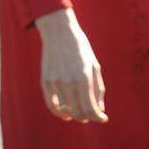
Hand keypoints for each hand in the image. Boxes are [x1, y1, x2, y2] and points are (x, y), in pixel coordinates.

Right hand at [33, 8, 106, 123]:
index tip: (103, 118)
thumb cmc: (80, 48)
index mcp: (84, 77)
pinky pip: (51, 105)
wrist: (59, 31)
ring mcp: (55, 82)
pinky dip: (58, 112)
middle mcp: (69, 82)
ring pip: (64, 111)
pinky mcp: (45, 80)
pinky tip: (65, 112)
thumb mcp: (94, 66)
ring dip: (74, 116)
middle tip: (91, 115)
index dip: (98, 117)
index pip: (91, 109)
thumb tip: (100, 109)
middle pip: (78, 113)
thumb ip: (98, 89)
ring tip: (79, 113)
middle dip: (87, 118)